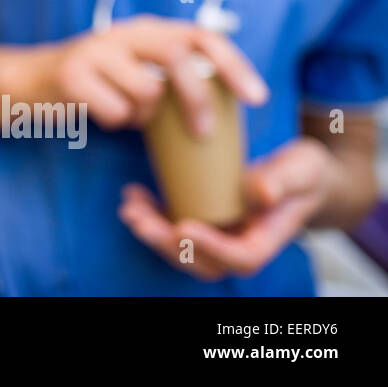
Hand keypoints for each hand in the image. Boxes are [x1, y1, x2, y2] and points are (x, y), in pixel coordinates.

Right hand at [32, 15, 268, 132]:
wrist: (29, 78)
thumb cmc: (97, 82)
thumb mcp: (136, 67)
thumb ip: (171, 75)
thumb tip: (221, 104)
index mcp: (148, 29)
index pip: (203, 37)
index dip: (234, 65)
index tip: (257, 98)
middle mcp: (125, 32)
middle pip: (179, 57)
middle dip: (197, 98)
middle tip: (203, 133)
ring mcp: (97, 50)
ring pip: (148, 90)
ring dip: (145, 115)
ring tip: (128, 112)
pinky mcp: (73, 75)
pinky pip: (117, 112)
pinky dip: (117, 123)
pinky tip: (101, 114)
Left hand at [118, 137, 334, 280]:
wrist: (297, 173)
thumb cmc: (302, 172)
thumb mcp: (302, 169)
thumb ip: (283, 180)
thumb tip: (260, 193)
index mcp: (266, 239)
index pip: (241, 258)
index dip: (211, 248)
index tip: (184, 226)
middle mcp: (239, 244)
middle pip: (203, 262)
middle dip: (168, 245)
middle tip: (139, 222)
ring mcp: (219, 236)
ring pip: (182, 248)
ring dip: (152, 231)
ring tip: (130, 209)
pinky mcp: (203, 220)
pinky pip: (173, 226)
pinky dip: (151, 214)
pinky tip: (133, 195)